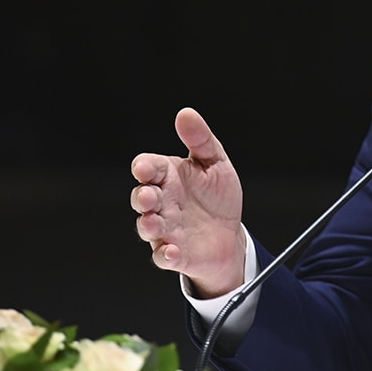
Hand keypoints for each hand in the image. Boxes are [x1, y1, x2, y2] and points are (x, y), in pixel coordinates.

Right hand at [130, 107, 245, 296]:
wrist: (230, 233)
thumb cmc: (217, 197)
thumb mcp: (215, 163)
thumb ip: (200, 140)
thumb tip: (186, 114)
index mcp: (168, 177)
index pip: (148, 168)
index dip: (144, 167)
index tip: (145, 168)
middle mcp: (162, 203)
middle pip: (141, 198)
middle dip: (141, 197)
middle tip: (149, 196)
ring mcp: (166, 229)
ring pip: (147, 227)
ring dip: (148, 225)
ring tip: (155, 222)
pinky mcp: (175, 253)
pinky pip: (163, 256)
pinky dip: (164, 254)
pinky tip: (171, 251)